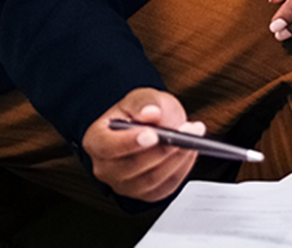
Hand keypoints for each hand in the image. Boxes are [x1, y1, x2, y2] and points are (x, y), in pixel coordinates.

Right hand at [82, 88, 203, 201]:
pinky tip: (191, 150)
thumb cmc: (141, 112)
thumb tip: (151, 113)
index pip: (108, 147)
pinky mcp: (145, 193)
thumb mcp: (141, 97)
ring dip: (177, 157)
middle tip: (186, 131)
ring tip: (194, 135)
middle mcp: (105, 167)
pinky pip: (166, 187)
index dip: (130, 142)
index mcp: (96, 141)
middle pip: (132, 167)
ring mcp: (124, 184)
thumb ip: (144, 102)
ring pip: (152, 179)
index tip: (153, 134)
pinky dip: (182, 168)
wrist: (150, 125)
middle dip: (163, 148)